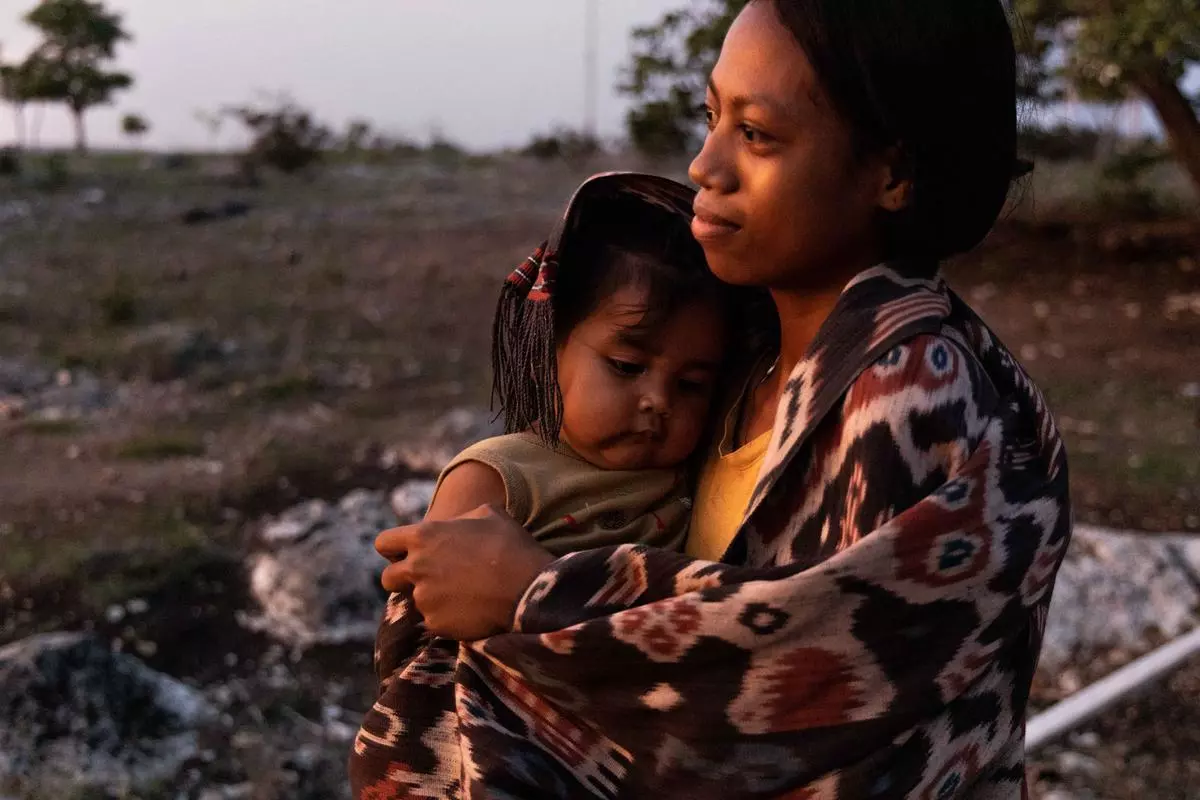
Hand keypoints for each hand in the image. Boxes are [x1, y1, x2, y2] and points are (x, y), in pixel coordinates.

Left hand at [376, 504, 555, 640]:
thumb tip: (461, 523)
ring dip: (431, 599)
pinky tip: (469, 611)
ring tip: (460, 596)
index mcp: (424, 537)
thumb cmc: (511, 546)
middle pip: (387, 578)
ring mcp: (424, 598)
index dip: (393, 549)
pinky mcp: (435, 624)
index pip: (384, 543)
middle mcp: (417, 568)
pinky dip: (447, 618)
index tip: (406, 555)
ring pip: (414, 602)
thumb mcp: (490, 514)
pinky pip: (434, 622)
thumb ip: (463, 518)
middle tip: (429, 580)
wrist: (528, 588)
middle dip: (403, 580)